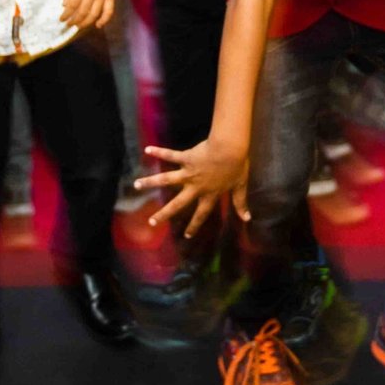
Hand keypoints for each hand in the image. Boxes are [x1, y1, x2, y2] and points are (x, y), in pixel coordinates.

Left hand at [60, 0, 117, 28]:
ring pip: (94, 14)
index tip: (62, 19)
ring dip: (85, 23)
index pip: (72, 5)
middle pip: (82, 12)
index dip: (66, 15)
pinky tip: (98, 25)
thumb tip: (65, 6)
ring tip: (78, 26)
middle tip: (68, 25)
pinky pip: (109, 11)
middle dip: (74, 21)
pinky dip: (104, 20)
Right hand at [135, 138, 249, 237]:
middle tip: (152, 221)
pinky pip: (170, 154)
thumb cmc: (236, 166)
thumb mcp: (240, 186)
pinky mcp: (185, 158)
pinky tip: (148, 149)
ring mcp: (188, 173)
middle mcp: (195, 187)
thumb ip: (241, 203)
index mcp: (209, 194)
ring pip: (166, 179)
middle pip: (177, 203)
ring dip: (151, 182)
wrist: (229, 150)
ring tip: (136, 185)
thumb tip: (247, 218)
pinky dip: (159, 151)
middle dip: (164, 213)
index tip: (186, 236)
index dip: (194, 225)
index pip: (201, 214)